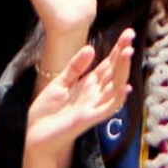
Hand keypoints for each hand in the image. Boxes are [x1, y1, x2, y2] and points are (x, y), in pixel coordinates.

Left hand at [24, 30, 138, 155]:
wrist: (36, 134)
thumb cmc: (47, 111)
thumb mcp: (60, 82)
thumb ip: (76, 66)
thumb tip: (91, 48)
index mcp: (88, 84)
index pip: (108, 64)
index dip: (118, 49)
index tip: (128, 33)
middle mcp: (94, 94)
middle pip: (114, 71)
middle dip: (123, 54)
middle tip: (131, 35)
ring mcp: (93, 106)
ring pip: (114, 86)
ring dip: (123, 70)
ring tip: (129, 52)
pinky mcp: (88, 118)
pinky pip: (107, 108)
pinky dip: (117, 98)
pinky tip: (125, 87)